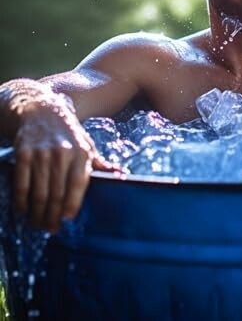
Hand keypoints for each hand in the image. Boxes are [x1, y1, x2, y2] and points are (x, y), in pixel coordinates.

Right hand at [13, 97, 114, 232]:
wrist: (42, 111)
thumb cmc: (69, 133)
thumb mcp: (88, 145)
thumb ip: (100, 163)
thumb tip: (121, 175)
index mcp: (81, 152)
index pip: (78, 183)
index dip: (73, 203)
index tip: (68, 219)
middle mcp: (62, 153)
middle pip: (57, 192)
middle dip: (53, 215)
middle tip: (52, 229)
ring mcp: (41, 153)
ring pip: (39, 191)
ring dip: (38, 213)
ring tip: (39, 224)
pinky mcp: (23, 153)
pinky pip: (21, 183)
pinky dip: (21, 201)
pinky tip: (23, 211)